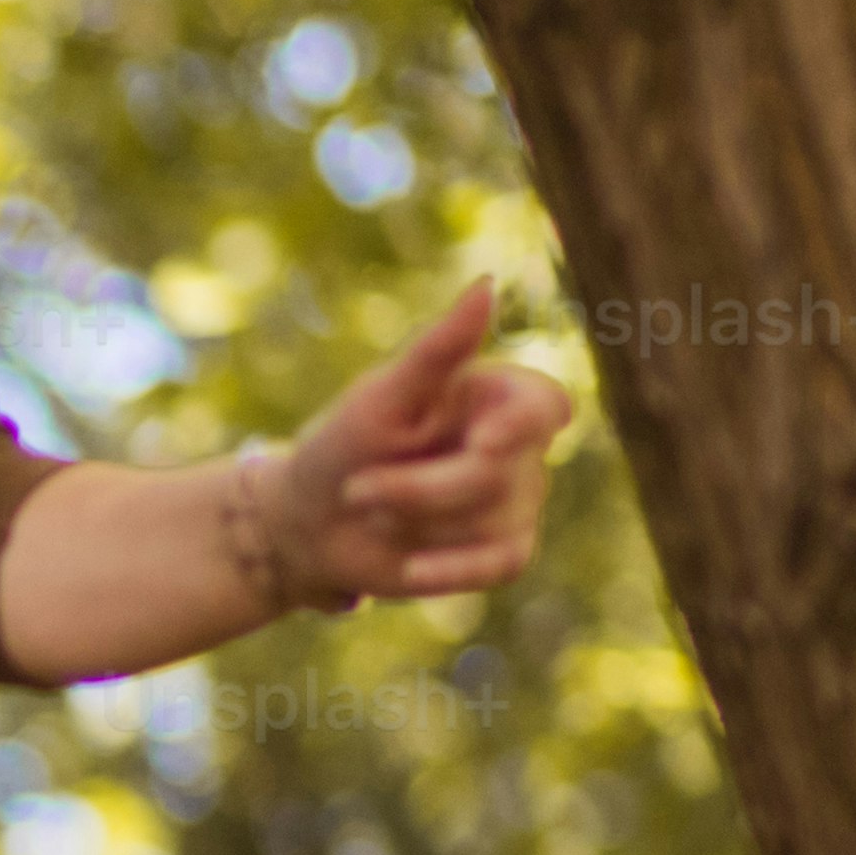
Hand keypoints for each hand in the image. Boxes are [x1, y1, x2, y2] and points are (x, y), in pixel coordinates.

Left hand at [255, 288, 567, 610]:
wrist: (311, 522)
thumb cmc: (345, 445)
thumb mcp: (381, 397)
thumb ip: (439, 350)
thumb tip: (485, 285)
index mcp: (495, 394)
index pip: (544, 404)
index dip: (522, 423)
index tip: (483, 440)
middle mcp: (518, 445)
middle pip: (495, 473)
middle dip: (416, 487)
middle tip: (357, 490)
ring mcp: (517, 500)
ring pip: (489, 520)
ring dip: (414, 522)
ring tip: (374, 512)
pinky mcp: (503, 550)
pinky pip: (498, 564)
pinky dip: (449, 569)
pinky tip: (407, 569)